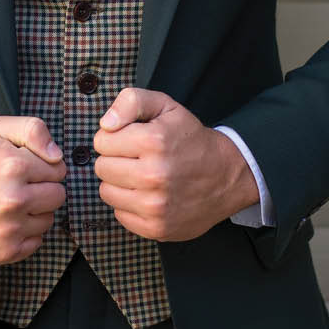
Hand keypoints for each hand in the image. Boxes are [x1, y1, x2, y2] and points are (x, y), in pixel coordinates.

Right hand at [0, 116, 66, 264]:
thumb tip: (57, 155)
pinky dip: (25, 233)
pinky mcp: (4, 252)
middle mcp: (13, 200)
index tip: (25, 169)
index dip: (43, 167)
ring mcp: (9, 229)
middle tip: (18, 186)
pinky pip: (36, 242)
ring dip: (34, 212)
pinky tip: (5, 221)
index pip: (58, 170)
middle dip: (42, 188)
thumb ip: (32, 130)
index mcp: (14, 167)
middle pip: (58, 196)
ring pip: (48, 220)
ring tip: (8, 203)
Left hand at [92, 87, 259, 241]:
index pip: (101, 141)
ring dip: (120, 184)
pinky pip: (120, 214)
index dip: (114, 138)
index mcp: (153, 141)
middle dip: (115, 160)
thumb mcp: (166, 106)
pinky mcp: (156, 227)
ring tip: (142, 177)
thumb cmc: (191, 140)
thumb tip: (106, 124)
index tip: (132, 140)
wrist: (228, 175)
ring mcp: (155, 205)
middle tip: (138, 159)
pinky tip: (149, 195)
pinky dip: (130, 205)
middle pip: (102, 168)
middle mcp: (153, 175)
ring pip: (106, 192)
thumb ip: (131, 101)